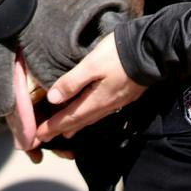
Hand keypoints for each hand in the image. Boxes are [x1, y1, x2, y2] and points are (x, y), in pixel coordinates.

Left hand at [32, 33, 143, 147]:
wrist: (152, 51)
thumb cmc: (118, 55)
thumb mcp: (91, 65)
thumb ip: (72, 82)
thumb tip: (52, 99)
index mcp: (95, 100)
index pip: (69, 118)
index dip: (53, 127)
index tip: (38, 136)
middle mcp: (106, 106)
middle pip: (79, 121)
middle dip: (61, 130)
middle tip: (46, 138)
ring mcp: (117, 102)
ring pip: (91, 118)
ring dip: (76, 125)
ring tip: (65, 132)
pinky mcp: (124, 96)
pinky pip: (102, 113)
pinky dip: (90, 117)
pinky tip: (90, 114)